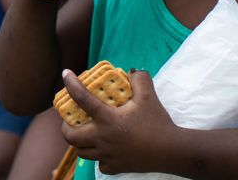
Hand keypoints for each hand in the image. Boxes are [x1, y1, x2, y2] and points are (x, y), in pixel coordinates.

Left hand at [60, 68, 177, 174]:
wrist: (172, 152)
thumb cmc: (158, 123)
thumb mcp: (149, 96)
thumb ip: (139, 79)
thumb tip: (131, 70)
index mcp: (107, 119)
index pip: (81, 98)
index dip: (70, 84)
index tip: (65, 74)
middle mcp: (102, 139)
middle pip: (70, 136)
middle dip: (65, 126)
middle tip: (71, 119)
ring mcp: (107, 155)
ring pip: (81, 152)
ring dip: (79, 143)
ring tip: (84, 134)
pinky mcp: (115, 168)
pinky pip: (99, 163)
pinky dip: (99, 156)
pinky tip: (105, 149)